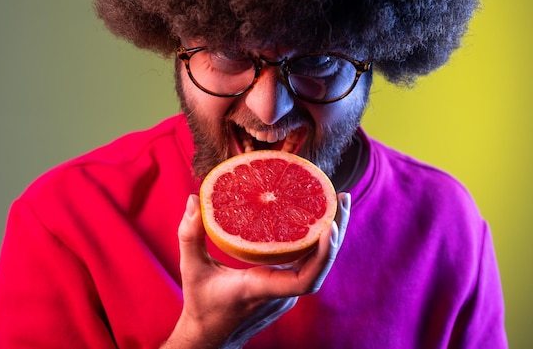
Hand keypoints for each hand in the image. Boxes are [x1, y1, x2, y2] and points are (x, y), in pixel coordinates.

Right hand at [161, 192, 350, 348]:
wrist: (211, 337)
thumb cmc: (201, 305)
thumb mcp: (191, 269)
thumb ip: (190, 235)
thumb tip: (194, 200)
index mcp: (261, 288)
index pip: (304, 280)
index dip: (323, 255)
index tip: (329, 226)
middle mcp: (281, 292)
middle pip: (321, 265)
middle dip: (337, 231)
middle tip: (343, 197)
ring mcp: (286, 292)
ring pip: (318, 264)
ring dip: (331, 234)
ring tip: (336, 201)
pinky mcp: (286, 288)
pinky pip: (308, 263)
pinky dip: (317, 241)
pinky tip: (318, 217)